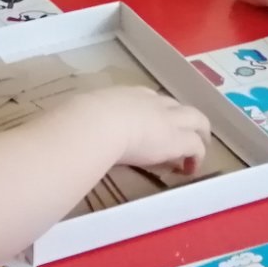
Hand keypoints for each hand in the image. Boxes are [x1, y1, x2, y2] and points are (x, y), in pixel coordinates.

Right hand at [82, 86, 210, 171]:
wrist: (97, 124)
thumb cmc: (83, 120)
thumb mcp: (83, 114)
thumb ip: (84, 120)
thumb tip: (67, 129)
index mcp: (128, 96)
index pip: (150, 99)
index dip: (155, 112)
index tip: (152, 126)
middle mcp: (152, 102)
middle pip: (177, 106)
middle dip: (184, 119)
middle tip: (183, 136)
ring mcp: (168, 119)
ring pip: (197, 119)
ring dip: (200, 134)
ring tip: (197, 153)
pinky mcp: (177, 139)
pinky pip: (196, 146)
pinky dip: (197, 157)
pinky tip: (190, 170)